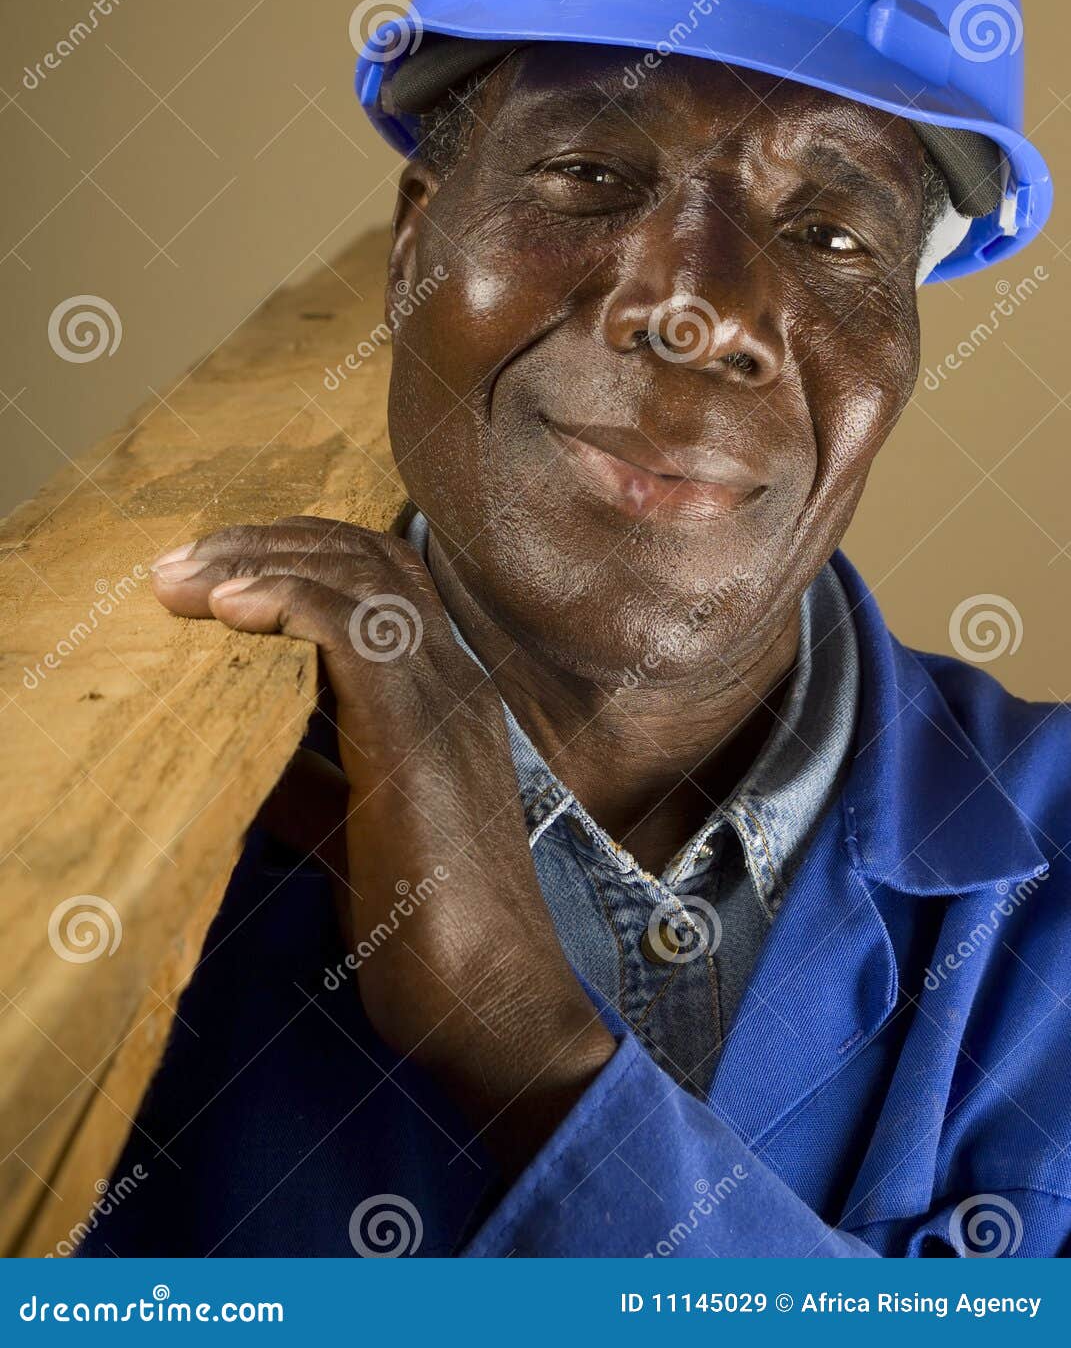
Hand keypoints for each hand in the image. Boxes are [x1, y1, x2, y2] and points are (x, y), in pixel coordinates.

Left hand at [150, 516, 614, 1171]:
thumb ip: (309, 784)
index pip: (381, 580)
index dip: (297, 557)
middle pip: (364, 557)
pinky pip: (354, 630)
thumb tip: (242, 757)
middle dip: (264, 542)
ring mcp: (444, 700)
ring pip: (355, 577)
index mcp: (444, 697)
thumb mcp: (352, 838)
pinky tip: (228, 609)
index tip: (211, 576)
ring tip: (181, 580)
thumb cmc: (429, 931)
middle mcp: (453, 679)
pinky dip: (287, 601)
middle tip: (178, 566)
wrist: (492, 1000)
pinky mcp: (419, 734)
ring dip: (257, 561)